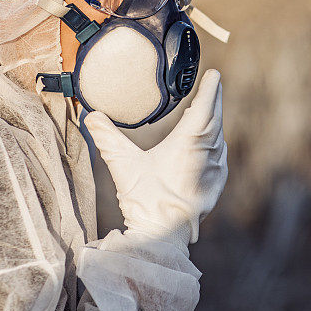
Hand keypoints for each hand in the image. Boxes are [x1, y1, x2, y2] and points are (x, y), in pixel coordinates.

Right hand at [84, 70, 227, 254]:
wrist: (163, 236)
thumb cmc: (144, 199)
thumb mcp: (122, 165)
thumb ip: (107, 137)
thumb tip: (90, 115)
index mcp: (188, 143)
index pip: (204, 107)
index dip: (210, 88)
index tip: (215, 74)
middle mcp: (207, 153)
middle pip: (215, 119)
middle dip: (214, 100)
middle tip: (215, 83)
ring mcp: (215, 170)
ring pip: (218, 137)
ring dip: (214, 121)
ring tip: (209, 108)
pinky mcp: (216, 185)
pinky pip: (220, 156)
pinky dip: (215, 143)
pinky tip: (212, 142)